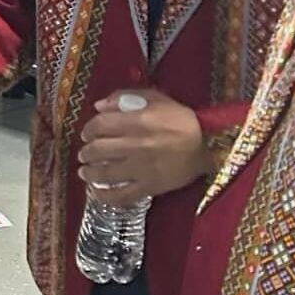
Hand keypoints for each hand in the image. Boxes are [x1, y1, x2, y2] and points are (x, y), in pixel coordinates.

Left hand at [76, 89, 214, 206]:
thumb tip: (99, 106)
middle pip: (99, 149)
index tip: (86, 133)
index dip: (88, 129)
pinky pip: (123, 195)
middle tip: (84, 152)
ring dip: (89, 172)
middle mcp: (137, 145)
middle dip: (86, 151)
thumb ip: (125, 98)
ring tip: (84, 171)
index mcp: (138, 121)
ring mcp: (143, 168)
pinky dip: (105, 196)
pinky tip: (96, 192)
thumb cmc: (182, 119)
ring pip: (106, 173)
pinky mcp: (151, 186)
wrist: (210, 145)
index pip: (100, 125)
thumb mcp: (156, 99)